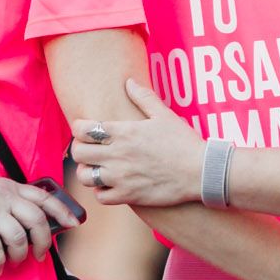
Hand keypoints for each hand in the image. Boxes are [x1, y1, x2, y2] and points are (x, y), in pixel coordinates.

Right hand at [0, 168, 80, 275]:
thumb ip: (5, 197)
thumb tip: (19, 217)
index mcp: (10, 187)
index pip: (44, 197)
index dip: (62, 211)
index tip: (73, 224)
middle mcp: (4, 197)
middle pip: (37, 220)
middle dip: (43, 242)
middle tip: (39, 255)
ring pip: (19, 237)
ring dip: (20, 254)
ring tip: (13, 262)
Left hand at [69, 79, 203, 206]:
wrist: (202, 172)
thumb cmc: (184, 142)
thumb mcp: (164, 115)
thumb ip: (143, 97)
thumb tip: (128, 82)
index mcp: (124, 132)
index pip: (82, 129)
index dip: (79, 129)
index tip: (86, 131)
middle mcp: (118, 155)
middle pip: (78, 153)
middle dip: (80, 150)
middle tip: (89, 150)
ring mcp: (121, 177)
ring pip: (85, 177)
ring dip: (87, 172)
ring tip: (97, 168)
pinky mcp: (129, 196)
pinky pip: (101, 197)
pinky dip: (101, 191)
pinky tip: (110, 185)